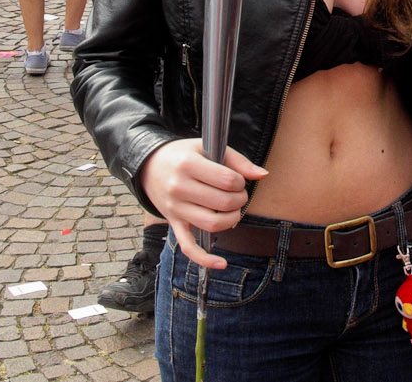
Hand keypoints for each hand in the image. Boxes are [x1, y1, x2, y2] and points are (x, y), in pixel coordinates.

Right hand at [140, 139, 268, 269]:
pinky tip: (222, 263)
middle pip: (223, 203)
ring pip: (212, 224)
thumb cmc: (182, 155)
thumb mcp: (206, 147)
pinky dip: (205, 259)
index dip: (240, 182)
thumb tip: (263, 174)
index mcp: (188, 164)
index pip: (227, 180)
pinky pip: (188, 247)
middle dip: (239, 200)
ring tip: (233, 211)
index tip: (238, 180)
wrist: (149, 166)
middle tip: (238, 195)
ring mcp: (175, 208)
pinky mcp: (174, 223)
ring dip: (232, 219)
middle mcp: (179, 187)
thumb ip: (236, 160)